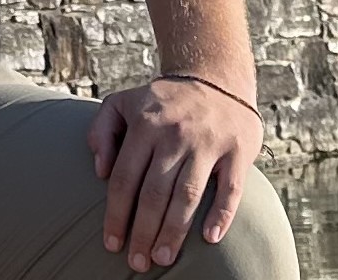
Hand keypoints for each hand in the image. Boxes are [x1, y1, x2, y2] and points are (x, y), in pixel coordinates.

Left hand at [87, 74, 257, 270]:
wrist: (216, 76)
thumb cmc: (162, 101)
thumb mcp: (123, 102)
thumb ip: (101, 131)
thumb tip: (100, 171)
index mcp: (145, 124)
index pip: (126, 178)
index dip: (116, 215)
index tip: (111, 243)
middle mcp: (175, 134)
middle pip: (154, 193)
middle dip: (143, 232)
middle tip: (136, 263)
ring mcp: (208, 142)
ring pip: (187, 195)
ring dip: (174, 231)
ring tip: (163, 257)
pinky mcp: (238, 151)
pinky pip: (230, 189)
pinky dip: (221, 215)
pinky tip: (210, 239)